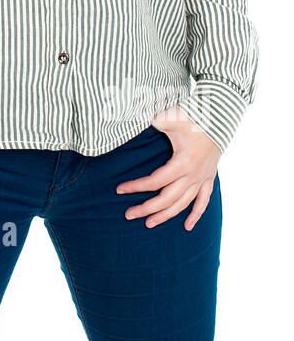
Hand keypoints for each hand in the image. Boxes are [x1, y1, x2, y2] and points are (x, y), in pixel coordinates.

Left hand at [116, 107, 220, 229]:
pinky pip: (204, 200)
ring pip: (183, 204)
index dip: (136, 187)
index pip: (155, 182)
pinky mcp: (210, 177)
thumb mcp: (168, 118)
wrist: (220, 114)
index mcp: (183, 163)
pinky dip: (196, 214)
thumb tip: (127, 121)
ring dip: (166, 215)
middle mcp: (194, 175)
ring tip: (149, 224)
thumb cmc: (192, 115)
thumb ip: (149, 123)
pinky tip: (187, 227)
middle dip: (147, 208)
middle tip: (128, 215)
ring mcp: (203, 177)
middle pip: (167, 198)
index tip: (119, 190)